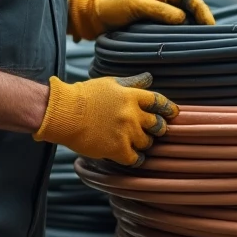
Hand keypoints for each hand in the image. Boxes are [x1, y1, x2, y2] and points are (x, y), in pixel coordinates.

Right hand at [34, 73, 176, 165]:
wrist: (64, 113)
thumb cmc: (85, 96)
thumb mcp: (111, 83)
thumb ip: (132, 83)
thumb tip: (149, 78)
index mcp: (132, 96)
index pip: (160, 102)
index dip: (169, 109)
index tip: (172, 113)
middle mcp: (133, 114)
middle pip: (159, 125)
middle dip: (158, 128)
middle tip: (152, 130)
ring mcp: (126, 133)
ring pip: (148, 142)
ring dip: (144, 142)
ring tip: (135, 141)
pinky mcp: (118, 149)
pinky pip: (137, 158)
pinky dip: (136, 158)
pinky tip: (131, 155)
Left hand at [67, 0, 215, 40]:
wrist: (97, 19)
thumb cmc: (115, 8)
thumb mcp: (136, 6)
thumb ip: (158, 10)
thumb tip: (182, 18)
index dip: (201, 9)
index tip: (209, 24)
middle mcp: (164, 2)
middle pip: (191, 9)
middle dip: (203, 20)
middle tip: (212, 36)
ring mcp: (161, 15)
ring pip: (185, 21)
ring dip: (194, 30)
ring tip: (203, 43)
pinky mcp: (156, 28)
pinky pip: (174, 31)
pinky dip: (182, 38)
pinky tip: (187, 47)